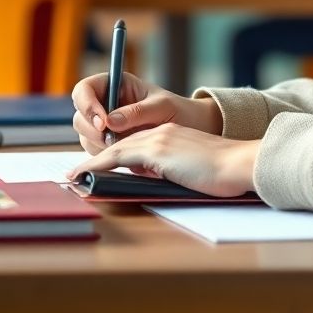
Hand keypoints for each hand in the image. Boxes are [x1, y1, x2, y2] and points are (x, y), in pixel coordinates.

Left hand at [67, 124, 259, 197]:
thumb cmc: (224, 171)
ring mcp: (158, 139)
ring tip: (73, 176)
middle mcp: (162, 132)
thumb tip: (156, 180)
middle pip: (121, 144)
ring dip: (92, 163)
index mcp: (172, 135)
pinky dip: (98, 165)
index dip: (114, 156)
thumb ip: (173, 168)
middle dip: (98, 159)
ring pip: (115, 149)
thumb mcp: (193, 167)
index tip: (97, 168)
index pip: (135, 144)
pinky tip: (84, 174)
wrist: (238, 163)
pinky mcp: (157, 151)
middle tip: (77, 172)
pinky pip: (118, 157)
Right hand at [70, 71, 221, 154]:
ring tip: (127, 145)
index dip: (87, 104)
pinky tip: (126, 155)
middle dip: (93, 130)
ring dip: (99, 145)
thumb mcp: (162, 106)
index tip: (103, 122)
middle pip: (80, 116)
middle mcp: (106, 104)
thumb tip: (110, 121)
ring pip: (85, 136)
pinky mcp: (109, 143)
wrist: (189, 130)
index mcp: (116, 85)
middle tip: (113, 140)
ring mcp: (104, 125)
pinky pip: (95, 152)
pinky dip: (106, 156)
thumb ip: (138, 112)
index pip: (85, 89)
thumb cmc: (178, 110)